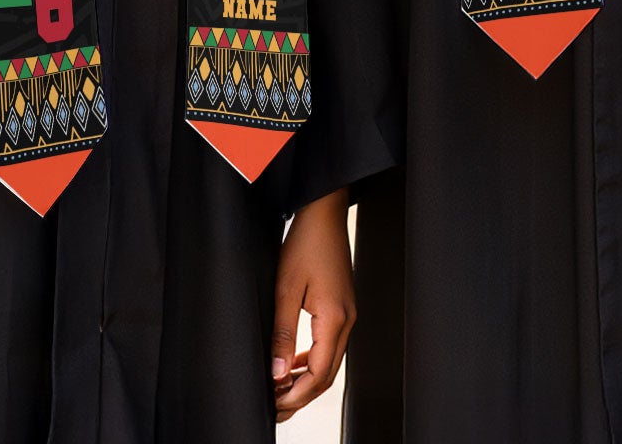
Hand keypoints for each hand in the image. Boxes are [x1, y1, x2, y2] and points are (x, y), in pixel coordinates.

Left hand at [271, 189, 355, 419]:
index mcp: (335, 318)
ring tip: (279, 391)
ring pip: (330, 362)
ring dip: (306, 381)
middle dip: (301, 396)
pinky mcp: (342, 308)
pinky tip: (293, 364)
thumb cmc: (306, 244)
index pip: (319, 374)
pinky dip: (313, 362)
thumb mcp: (285, 289)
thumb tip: (277, 374)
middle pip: (328, 374)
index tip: (273, 405)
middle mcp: (347, 319)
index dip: (296, 395)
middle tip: (274, 407)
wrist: (325, 213)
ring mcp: (348, 313)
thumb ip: (282, 335)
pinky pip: (330, 345)